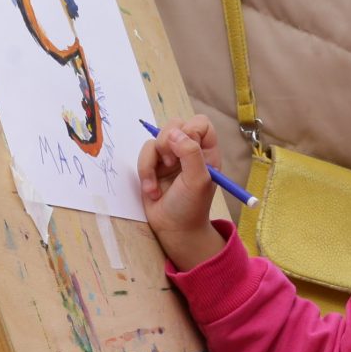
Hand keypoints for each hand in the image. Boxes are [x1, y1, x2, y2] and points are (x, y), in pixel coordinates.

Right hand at [138, 116, 228, 270]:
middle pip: (175, 124)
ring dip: (152, 163)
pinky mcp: (153, 165)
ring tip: (158, 184)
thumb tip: (174, 133)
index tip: (184, 150)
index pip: (200, 123)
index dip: (190, 131)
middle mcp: (189, 150)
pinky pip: (144, 153)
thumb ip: (190, 152)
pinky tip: (152, 191)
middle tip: (171, 165)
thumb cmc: (191, 206)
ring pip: (155, 139)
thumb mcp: (198, 180)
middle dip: (167, 144)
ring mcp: (170, 157)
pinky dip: (145, 172)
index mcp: (207, 151)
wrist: (174, 229)